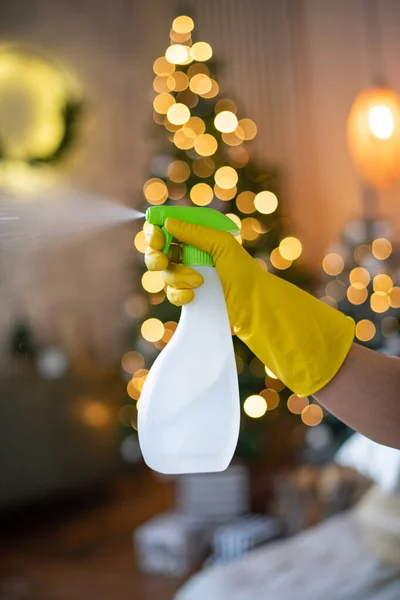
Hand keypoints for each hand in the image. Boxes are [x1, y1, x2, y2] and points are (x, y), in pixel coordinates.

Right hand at [143, 218, 354, 396]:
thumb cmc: (244, 275)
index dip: (156, 232)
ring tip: (197, 283)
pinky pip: (171, 293)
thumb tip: (168, 222)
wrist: (255, 309)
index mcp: (201, 237)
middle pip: (159, 251)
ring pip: (164, 274)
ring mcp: (190, 276)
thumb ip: (195, 232)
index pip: (168, 228)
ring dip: (175, 278)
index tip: (156, 238)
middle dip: (158, 257)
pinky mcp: (190, 297)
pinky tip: (193, 297)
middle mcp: (193, 254)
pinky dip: (179, 294)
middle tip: (163, 262)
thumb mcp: (222, 247)